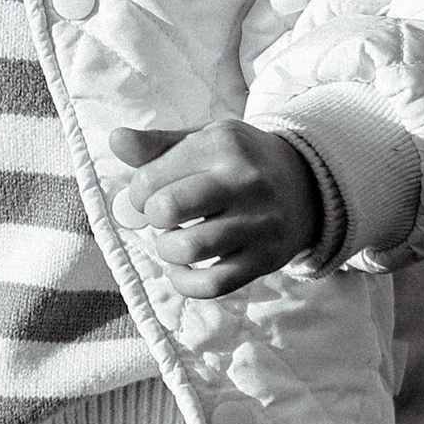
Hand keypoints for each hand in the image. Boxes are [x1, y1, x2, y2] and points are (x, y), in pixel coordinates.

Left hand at [109, 123, 323, 296]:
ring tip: (174, 242)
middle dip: (152, 218)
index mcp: (222, 145)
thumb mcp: (204, 139)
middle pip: (168, 209)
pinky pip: (214, 284)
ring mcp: (259, 222)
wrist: (307, 185)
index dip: (137, 193)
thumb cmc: (240, 160)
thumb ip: (157, 144)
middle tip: (162, 216)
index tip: (150, 194)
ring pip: (190, 249)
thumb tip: (116, 139)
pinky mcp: (266, 258)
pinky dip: (186, 284)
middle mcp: (244, 181)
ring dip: (167, 251)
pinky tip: (182, 270)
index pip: (150, 177)